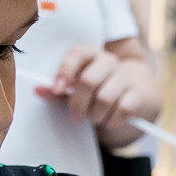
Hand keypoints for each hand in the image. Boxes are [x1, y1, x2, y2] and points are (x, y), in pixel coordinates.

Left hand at [37, 45, 155, 143]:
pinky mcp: (138, 93)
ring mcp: (125, 76)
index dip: (65, 71)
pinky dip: (113, 120)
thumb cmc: (97, 89)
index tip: (57, 90)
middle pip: (88, 80)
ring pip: (105, 98)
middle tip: (75, 117)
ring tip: (94, 118)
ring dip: (95, 115)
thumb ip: (58, 91)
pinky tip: (109, 120)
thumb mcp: (76, 88)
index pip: (77, 54)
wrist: (134, 91)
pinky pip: (123, 109)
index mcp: (90, 54)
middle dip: (78, 104)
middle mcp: (109, 61)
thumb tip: (37, 90)